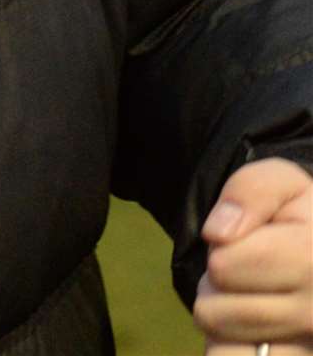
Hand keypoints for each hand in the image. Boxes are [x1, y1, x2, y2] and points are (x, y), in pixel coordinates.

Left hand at [194, 156, 312, 355]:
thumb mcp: (280, 181)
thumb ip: (249, 192)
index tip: (247, 241)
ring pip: (226, 351)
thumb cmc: (299, 214)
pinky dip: (234, 352)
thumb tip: (218, 235)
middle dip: (217, 289)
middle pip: (218, 313)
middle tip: (248, 275)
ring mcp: (308, 347)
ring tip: (252, 303)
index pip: (225, 267)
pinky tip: (255, 337)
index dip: (220, 250)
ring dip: (224, 326)